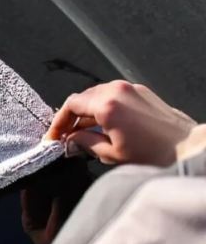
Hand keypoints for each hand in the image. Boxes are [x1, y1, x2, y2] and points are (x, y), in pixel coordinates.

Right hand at [45, 81, 196, 165]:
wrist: (188, 148)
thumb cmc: (153, 154)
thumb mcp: (112, 154)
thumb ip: (85, 143)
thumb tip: (71, 140)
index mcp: (107, 105)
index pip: (71, 105)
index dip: (59, 122)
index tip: (55, 136)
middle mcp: (117, 90)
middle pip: (83, 98)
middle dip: (72, 116)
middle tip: (66, 135)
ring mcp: (131, 89)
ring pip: (98, 95)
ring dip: (87, 112)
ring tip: (84, 132)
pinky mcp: (142, 92)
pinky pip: (114, 95)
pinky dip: (103, 107)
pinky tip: (104, 126)